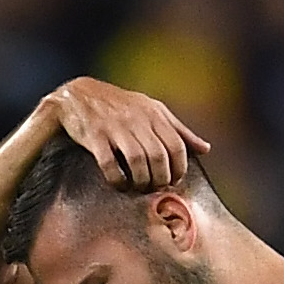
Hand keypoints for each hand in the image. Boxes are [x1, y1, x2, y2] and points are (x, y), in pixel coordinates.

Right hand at [46, 79, 211, 188]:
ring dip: (141, 181)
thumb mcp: (152, 111)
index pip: (177, 147)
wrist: (77, 96)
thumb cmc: (121, 107)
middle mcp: (137, 119)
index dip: (178, 169)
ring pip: (138, 161)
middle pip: (159, 157)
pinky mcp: (95, 136)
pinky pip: (110, 164)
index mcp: (154, 114)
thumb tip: (205, 149)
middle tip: (155, 187)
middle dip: (160, 179)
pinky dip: (117, 179)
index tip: (173, 180)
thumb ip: (179, 131)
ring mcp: (115, 127)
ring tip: (139, 187)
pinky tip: (119, 184)